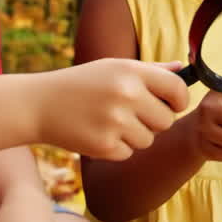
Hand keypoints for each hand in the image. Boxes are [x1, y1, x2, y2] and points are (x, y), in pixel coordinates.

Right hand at [39, 58, 189, 160]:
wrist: (39, 104)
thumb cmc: (81, 84)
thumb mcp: (113, 67)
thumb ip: (151, 70)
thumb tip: (182, 68)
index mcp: (131, 71)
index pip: (177, 89)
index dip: (179, 100)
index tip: (171, 104)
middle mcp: (126, 94)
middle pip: (166, 120)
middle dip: (154, 121)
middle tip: (132, 114)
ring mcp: (115, 121)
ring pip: (149, 140)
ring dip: (135, 136)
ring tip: (110, 122)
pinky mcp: (104, 145)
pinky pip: (128, 153)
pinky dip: (117, 148)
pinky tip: (98, 133)